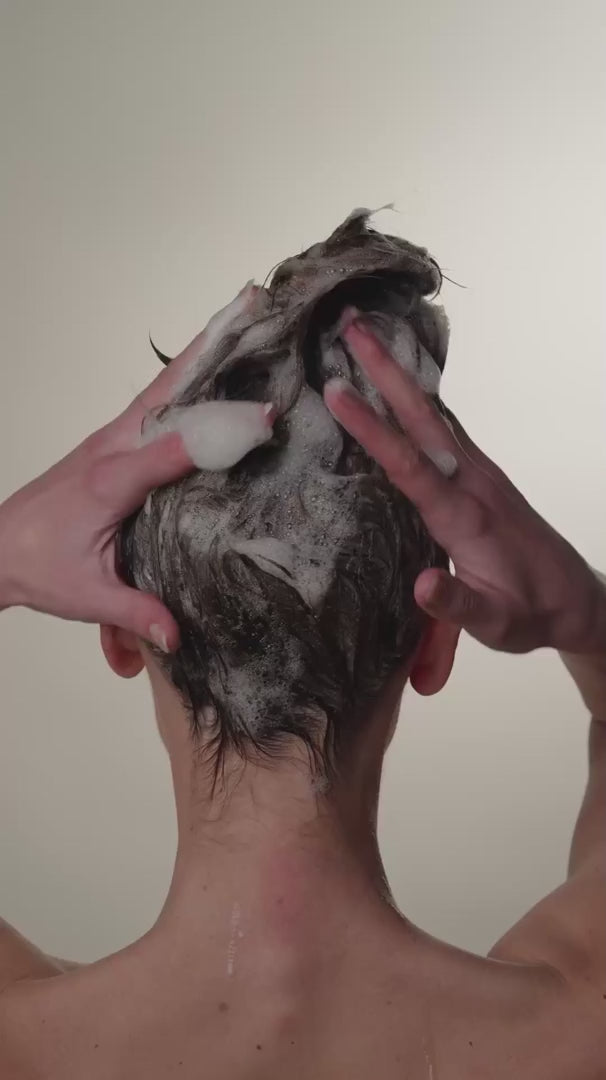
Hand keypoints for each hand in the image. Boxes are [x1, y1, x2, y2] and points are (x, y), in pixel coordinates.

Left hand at [0, 284, 266, 650]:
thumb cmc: (39, 567)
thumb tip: (176, 636)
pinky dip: (184, 374)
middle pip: (167, 391)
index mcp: (108, 483)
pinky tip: (210, 360)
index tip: (263, 419)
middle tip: (249, 306)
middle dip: (209, 350)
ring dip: (201, 350)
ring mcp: (112, 440)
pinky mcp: (114, 443)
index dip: (216, 436)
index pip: (170, 452)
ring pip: (162, 386)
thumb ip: (133, 613)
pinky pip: (155, 400)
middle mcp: (111, 450)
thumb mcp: (86, 595)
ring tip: (240, 312)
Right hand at [324, 318, 605, 656]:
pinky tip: (401, 382)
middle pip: (423, 418)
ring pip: (433, 414)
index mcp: (465, 516)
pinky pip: (443, 425)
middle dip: (386, 370)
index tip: (337, 391)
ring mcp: (478, 474)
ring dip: (399, 373)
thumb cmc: (529, 614)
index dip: (372, 428)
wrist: (574, 601)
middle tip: (351, 325)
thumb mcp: (497, 623)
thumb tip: (421, 587)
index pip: (410, 465)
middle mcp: (472, 482)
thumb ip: (458, 606)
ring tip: (365, 336)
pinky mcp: (479, 476)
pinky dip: (417, 396)